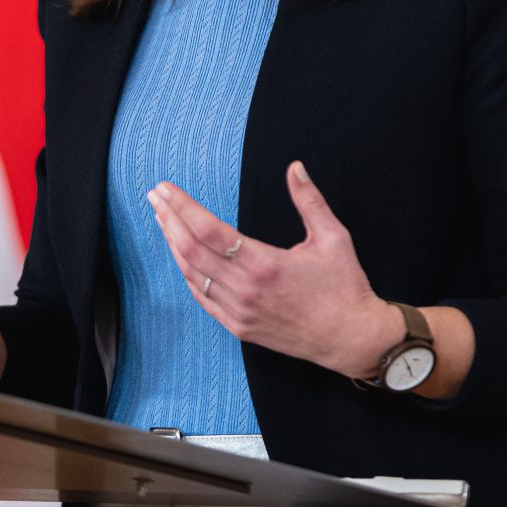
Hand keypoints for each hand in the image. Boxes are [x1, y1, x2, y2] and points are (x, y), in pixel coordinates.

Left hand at [149, 161, 401, 378]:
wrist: (351, 339)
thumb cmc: (344, 288)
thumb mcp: (333, 238)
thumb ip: (309, 201)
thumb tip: (295, 167)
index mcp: (263, 264)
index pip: (208, 229)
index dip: (182, 206)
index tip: (166, 189)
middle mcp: (244, 289)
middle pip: (190, 249)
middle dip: (168, 219)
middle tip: (155, 197)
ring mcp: (239, 311)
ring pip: (191, 274)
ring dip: (172, 245)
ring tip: (162, 220)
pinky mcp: (239, 326)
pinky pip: (202, 298)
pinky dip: (187, 274)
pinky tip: (180, 257)